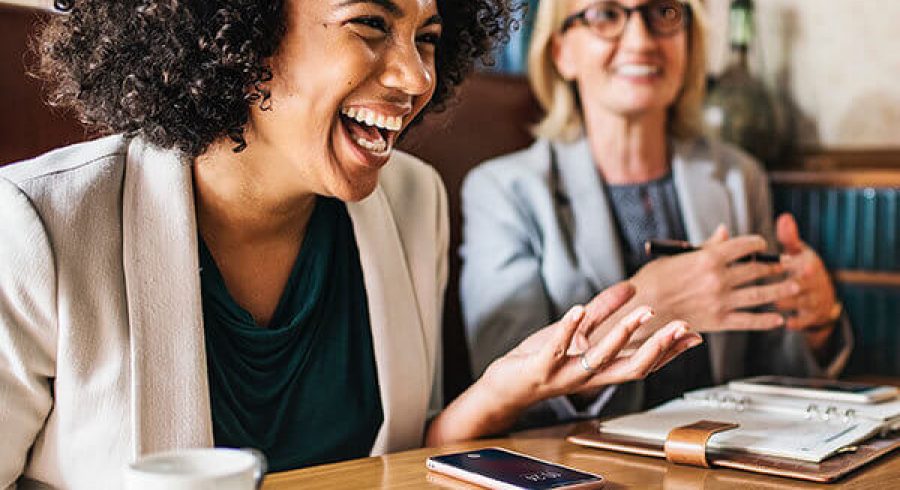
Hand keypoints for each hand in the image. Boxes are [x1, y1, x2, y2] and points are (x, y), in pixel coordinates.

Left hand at [481, 282, 701, 409]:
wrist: (506, 386)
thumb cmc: (543, 360)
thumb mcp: (577, 332)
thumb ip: (602, 311)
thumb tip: (630, 288)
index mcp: (601, 369)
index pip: (643, 362)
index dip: (669, 352)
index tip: (693, 336)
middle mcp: (590, 376)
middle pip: (632, 367)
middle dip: (659, 347)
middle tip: (680, 327)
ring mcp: (567, 374)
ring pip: (600, 358)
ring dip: (623, 334)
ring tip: (642, 312)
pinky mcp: (541, 367)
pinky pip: (557, 348)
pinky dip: (568, 329)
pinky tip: (578, 309)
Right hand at [623, 225, 792, 334]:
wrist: (640, 309)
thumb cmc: (652, 280)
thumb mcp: (676, 256)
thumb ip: (705, 246)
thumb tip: (724, 232)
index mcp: (708, 257)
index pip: (744, 245)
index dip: (758, 243)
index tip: (763, 245)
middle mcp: (719, 278)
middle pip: (757, 269)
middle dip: (774, 265)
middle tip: (787, 264)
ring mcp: (721, 301)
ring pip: (760, 294)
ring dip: (780, 290)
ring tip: (794, 286)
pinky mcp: (719, 321)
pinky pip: (749, 321)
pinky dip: (766, 320)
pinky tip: (778, 319)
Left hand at [774, 213, 838, 331]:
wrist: (824, 296)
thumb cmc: (803, 268)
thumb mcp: (800, 251)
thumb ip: (790, 237)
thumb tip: (784, 217)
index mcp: (808, 263)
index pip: (799, 262)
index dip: (786, 263)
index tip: (772, 262)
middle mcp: (813, 282)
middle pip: (798, 283)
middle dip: (784, 283)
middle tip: (763, 285)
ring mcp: (814, 300)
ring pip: (796, 302)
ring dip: (782, 302)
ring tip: (762, 302)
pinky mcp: (813, 316)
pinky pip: (804, 320)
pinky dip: (795, 322)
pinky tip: (784, 323)